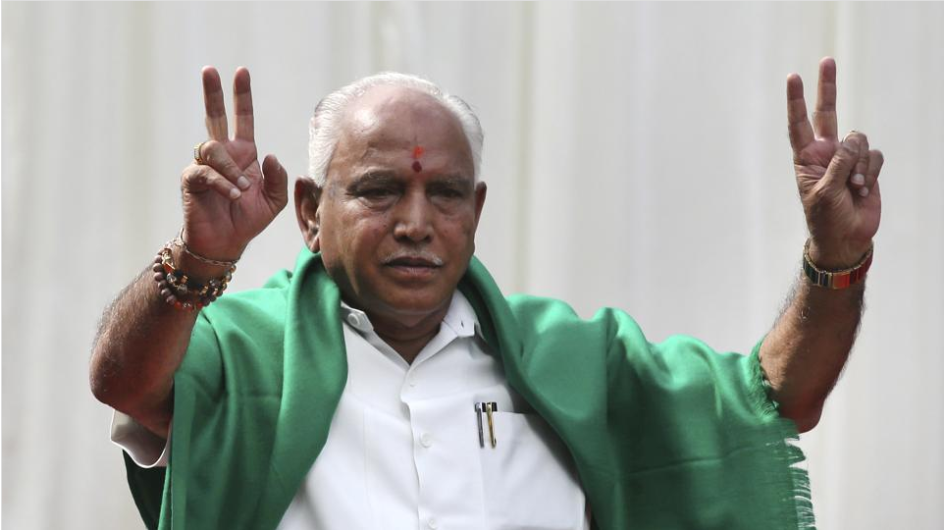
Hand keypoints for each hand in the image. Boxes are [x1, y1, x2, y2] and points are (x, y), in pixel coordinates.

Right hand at [180, 67, 288, 261]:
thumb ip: (277, 177)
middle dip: (212, 93)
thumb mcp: (274, 200)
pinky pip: (205, 172)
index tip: (241, 72)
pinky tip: (232, 195)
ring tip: (241, 190)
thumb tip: (270, 154)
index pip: (242, 119)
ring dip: (230, 169)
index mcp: (243, 155)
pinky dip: (222, 183)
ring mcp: (204, 166)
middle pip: (214, 116)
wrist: (226, 243)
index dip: (242, 96)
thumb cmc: (248, 219)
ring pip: (213, 148)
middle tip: (210, 70)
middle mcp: (223, 156)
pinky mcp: (191, 181)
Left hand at [787, 57, 883, 268]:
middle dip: (828, 87)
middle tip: (827, 60)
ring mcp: (847, 157)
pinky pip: (874, 156)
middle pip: (828, 112)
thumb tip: (852, 142)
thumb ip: (837, 163)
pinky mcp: (866, 166)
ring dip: (858, 165)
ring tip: (852, 188)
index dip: (796, 100)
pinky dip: (870, 173)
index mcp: (806, 157)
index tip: (793, 77)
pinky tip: (862, 190)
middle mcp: (826, 152)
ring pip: (859, 140)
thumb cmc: (826, 218)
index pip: (799, 123)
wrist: (846, 238)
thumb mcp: (825, 192)